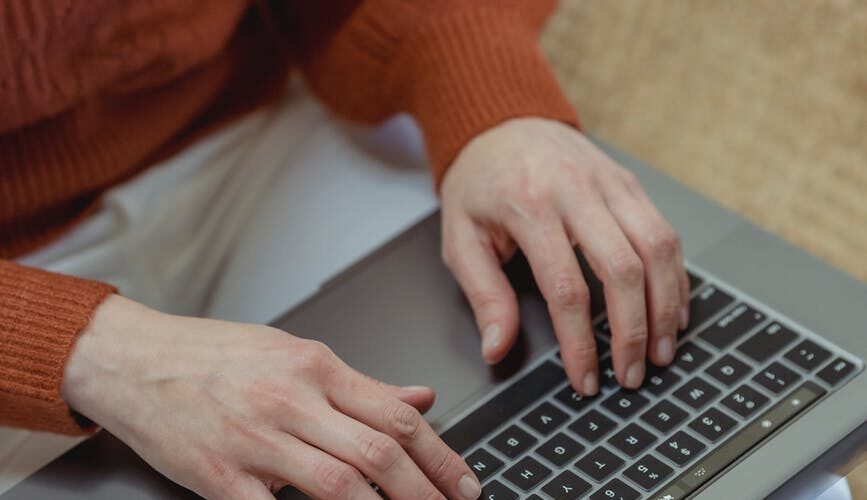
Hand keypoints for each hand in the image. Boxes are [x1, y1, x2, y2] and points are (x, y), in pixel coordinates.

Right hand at [61, 295, 480, 499]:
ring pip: (340, 485)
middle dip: (427, 490)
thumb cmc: (215, 354)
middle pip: (379, 451)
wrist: (136, 359)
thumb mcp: (295, 353)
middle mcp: (292, 400)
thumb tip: (421, 396)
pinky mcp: (220, 476)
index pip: (397, 414)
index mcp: (316, 366)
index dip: (441, 454)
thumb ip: (361, 383)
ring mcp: (256, 440)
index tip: (463, 481)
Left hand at [440, 117, 689, 394]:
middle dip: (633, 331)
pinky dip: (675, 276)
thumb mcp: (460, 238)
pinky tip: (671, 309)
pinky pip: (665, 231)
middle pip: (624, 268)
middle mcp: (576, 190)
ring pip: (657, 247)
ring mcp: (610, 183)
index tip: (585, 379)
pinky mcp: (630, 182)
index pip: (566, 288)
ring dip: (666, 306)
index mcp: (529, 206)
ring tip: (661, 351)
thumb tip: (497, 348)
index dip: (580, 342)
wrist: (502, 124)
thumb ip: (483, 294)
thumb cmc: (480, 185)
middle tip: (632, 374)